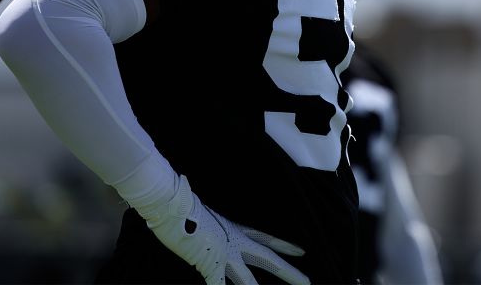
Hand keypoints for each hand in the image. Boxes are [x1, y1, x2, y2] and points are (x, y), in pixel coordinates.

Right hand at [143, 174, 308, 284]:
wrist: (172, 203)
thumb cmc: (181, 206)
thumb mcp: (202, 217)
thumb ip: (209, 227)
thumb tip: (206, 230)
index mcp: (234, 230)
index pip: (266, 239)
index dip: (284, 246)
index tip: (302, 252)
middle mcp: (234, 243)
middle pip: (268, 260)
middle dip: (288, 272)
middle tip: (307, 282)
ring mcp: (223, 255)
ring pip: (248, 280)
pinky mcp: (208, 264)